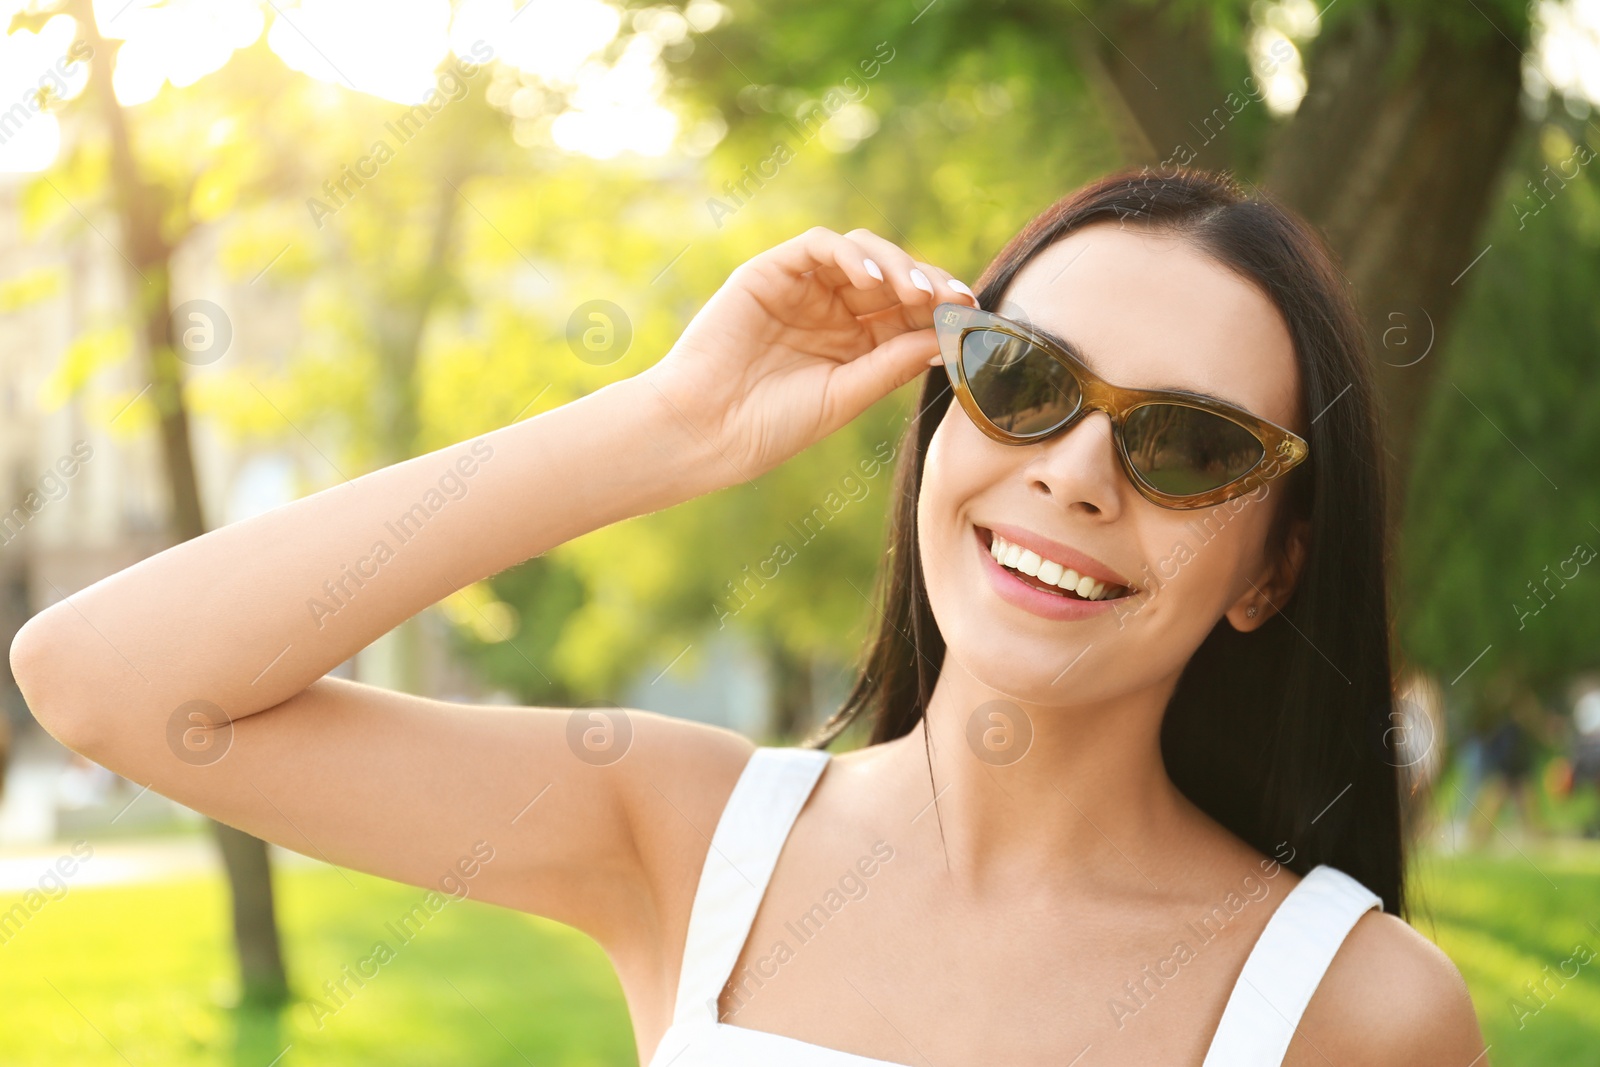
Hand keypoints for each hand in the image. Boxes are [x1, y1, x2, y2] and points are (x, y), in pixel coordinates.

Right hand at [638, 226, 977, 487]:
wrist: (705, 432)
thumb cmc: (770, 426)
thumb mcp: (845, 395)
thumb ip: (892, 361)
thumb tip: (949, 337)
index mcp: (853, 344)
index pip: (908, 312)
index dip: (942, 310)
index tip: (973, 318)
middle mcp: (831, 310)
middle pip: (893, 276)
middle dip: (929, 282)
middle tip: (955, 299)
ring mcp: (802, 288)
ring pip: (862, 253)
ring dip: (897, 264)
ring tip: (917, 292)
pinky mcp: (771, 271)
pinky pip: (820, 244)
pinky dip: (851, 254)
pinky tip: (873, 280)